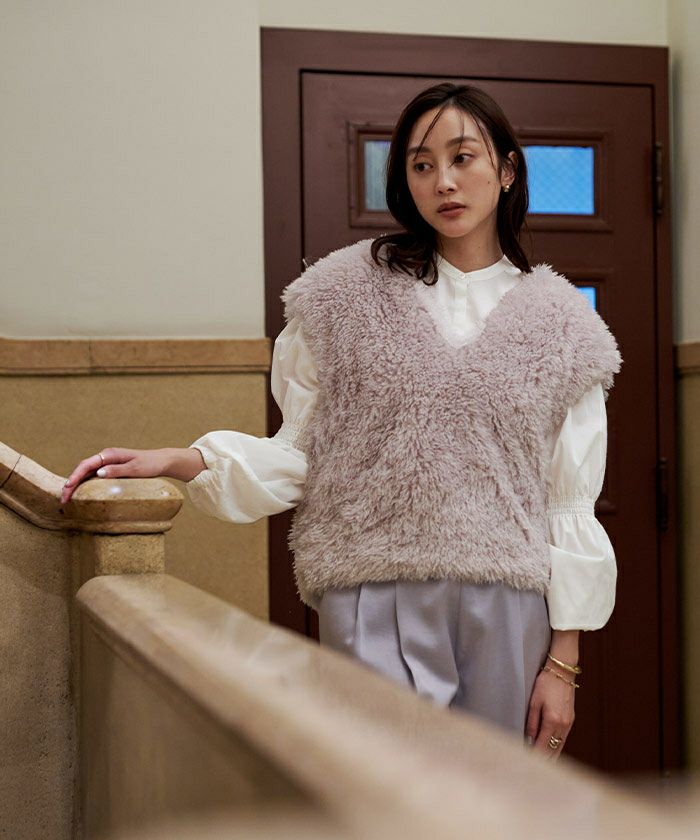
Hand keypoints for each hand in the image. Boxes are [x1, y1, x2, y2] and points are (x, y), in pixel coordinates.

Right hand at [60, 447, 205, 504]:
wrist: (162, 462)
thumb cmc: (150, 465)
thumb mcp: (135, 469)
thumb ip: (118, 471)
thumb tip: (99, 474)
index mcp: (109, 454)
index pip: (86, 464)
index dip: (75, 476)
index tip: (68, 488)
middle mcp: (106, 457)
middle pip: (83, 469)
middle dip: (71, 483)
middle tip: (64, 499)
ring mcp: (108, 463)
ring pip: (87, 473)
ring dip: (76, 484)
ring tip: (67, 498)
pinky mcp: (111, 470)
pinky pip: (94, 477)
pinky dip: (85, 484)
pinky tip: (81, 494)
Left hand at [525, 664, 575, 760]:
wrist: (562, 672)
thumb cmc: (546, 683)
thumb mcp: (534, 702)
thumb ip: (532, 723)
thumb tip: (529, 739)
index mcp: (552, 721)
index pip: (543, 746)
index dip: (535, 757)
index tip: (527, 764)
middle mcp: (563, 725)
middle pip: (553, 750)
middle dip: (544, 761)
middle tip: (532, 769)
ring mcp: (569, 724)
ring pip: (560, 747)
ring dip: (551, 756)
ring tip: (541, 765)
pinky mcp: (571, 720)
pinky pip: (563, 739)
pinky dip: (557, 747)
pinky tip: (550, 750)